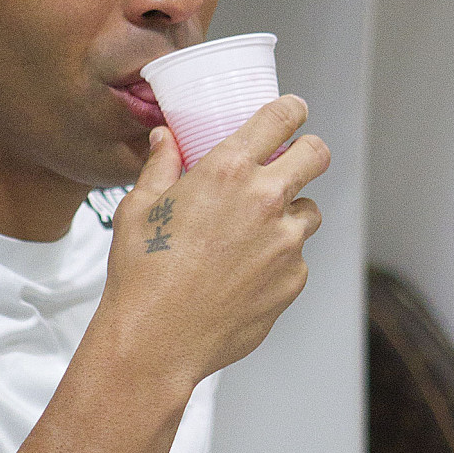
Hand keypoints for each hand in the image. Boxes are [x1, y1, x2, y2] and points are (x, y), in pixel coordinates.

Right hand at [100, 97, 329, 400]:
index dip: (292, 110)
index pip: (281, 117)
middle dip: (307, 154)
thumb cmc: (140, 276)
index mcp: (226, 171)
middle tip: (290, 165)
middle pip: (316, 155)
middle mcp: (264, 200)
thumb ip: (160, 167)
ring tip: (252, 236)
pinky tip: (243, 277)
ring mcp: (285, 243)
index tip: (293, 113)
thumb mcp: (137, 210)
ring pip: (308, 212)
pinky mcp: (292, 280)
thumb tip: (164, 140)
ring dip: (289, 215)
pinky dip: (278, 262)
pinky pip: (296, 259)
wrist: (156, 342)